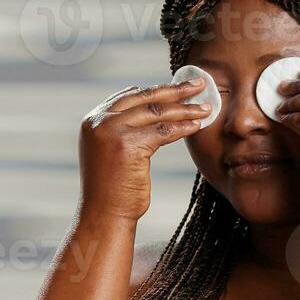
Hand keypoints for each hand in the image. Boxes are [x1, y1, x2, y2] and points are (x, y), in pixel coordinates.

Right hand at [77, 79, 209, 223]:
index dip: (157, 90)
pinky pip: (164, 130)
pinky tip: (197, 126)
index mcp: (93, 120)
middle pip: (145, 98)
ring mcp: (111, 131)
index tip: (178, 88)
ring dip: (185, 109)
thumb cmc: (111, 188)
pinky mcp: (128, 144)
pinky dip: (183, 127)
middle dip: (175, 90)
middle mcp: (99, 121)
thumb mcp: (110, 150)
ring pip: (157, 112)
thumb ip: (122, 128)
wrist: (104, 214)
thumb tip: (151, 110)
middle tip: (199, 85)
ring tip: (206, 107)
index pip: (130, 96)